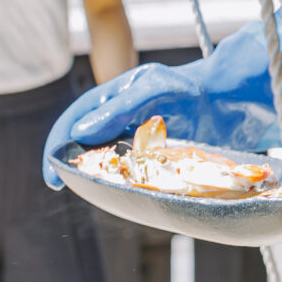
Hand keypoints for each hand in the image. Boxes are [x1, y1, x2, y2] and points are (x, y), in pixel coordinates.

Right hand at [42, 57, 281, 189]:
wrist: (229, 102)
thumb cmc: (191, 89)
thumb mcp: (155, 88)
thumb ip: (119, 108)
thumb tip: (79, 134)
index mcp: (112, 98)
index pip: (73, 122)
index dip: (56, 146)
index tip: (52, 174)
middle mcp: (119, 118)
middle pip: (83, 143)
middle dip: (70, 163)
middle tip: (61, 185)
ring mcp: (135, 138)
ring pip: (104, 160)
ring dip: (94, 175)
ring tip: (91, 189)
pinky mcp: (153, 156)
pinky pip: (127, 172)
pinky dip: (119, 182)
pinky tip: (121, 192)